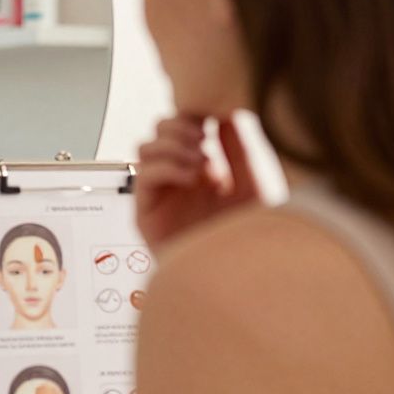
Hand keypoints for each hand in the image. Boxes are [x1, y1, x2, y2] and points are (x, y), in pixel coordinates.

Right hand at [136, 114, 259, 251]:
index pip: (182, 129)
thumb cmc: (247, 241)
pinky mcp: (146, 214)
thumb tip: (225, 115)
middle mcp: (178, 182)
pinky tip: (191, 178)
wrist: (239, 278)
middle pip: (157, 133)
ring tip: (199, 161)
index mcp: (203, 172)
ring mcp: (162, 196)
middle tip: (202, 139)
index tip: (210, 116)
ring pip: (144, 149)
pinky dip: (166, 168)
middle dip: (178, 127)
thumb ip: (238, 149)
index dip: (191, 116)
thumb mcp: (252, 184)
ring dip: (170, 146)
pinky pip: (142, 176)